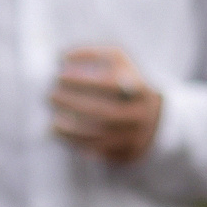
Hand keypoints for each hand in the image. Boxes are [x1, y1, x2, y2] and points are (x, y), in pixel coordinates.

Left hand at [51, 47, 160, 163]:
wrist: (155, 115)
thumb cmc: (126, 80)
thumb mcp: (118, 60)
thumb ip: (92, 54)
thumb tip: (61, 56)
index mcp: (139, 89)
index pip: (113, 84)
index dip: (85, 80)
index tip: (60, 73)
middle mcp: (140, 114)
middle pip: (106, 112)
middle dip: (74, 104)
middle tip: (50, 95)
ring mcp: (134, 135)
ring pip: (101, 134)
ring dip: (72, 128)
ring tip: (52, 119)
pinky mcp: (126, 153)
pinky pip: (97, 150)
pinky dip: (74, 141)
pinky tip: (55, 131)